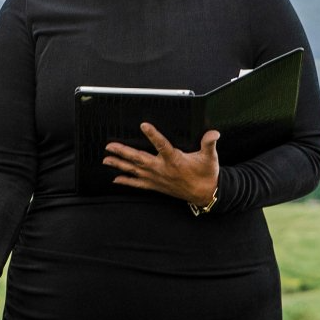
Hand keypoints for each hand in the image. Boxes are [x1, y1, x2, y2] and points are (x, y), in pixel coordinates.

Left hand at [104, 125, 219, 207]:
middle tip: (110, 146)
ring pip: (135, 170)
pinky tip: (115, 179)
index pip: (162, 145)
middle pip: (139, 159)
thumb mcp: (210, 157)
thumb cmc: (206, 174)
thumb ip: (209, 143)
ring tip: (106, 160)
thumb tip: (214, 134)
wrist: (205, 194)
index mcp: (175, 160)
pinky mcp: (156, 185)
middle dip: (123, 152)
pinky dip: (126, 181)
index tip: (144, 125)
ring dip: (119, 165)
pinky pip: (138, 184)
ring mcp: (157, 178)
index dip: (153, 135)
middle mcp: (162, 169)